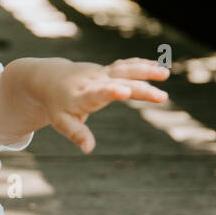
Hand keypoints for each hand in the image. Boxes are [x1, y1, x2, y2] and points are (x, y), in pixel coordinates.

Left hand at [41, 57, 169, 153]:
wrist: (50, 78)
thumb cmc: (58, 104)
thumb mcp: (61, 122)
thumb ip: (76, 134)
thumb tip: (88, 149)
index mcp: (81, 96)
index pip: (96, 93)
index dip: (110, 92)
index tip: (123, 91)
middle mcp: (93, 81)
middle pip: (118, 82)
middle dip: (140, 89)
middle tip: (161, 97)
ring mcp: (101, 73)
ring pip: (124, 70)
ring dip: (145, 71)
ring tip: (165, 74)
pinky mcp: (107, 70)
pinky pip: (125, 66)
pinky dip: (140, 64)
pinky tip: (158, 66)